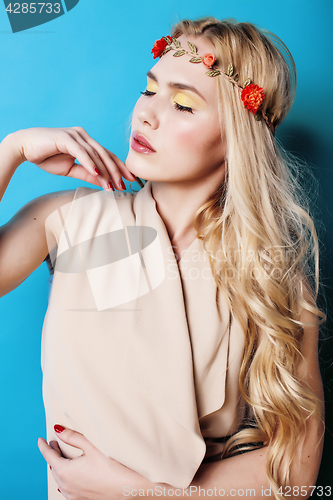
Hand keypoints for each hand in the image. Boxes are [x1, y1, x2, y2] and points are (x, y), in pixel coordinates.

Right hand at [9, 127, 136, 190]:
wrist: (25, 147)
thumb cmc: (47, 157)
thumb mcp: (71, 169)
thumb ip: (87, 174)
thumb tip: (104, 183)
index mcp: (87, 142)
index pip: (108, 155)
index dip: (119, 168)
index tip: (130, 180)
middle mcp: (84, 136)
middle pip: (106, 154)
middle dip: (117, 171)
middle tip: (124, 185)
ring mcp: (75, 135)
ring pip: (96, 154)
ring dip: (105, 171)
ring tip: (112, 185)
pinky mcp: (65, 138)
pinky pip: (81, 152)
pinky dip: (89, 162)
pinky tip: (96, 173)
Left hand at [38, 425, 146, 499]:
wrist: (127, 490)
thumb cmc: (112, 467)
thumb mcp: (92, 447)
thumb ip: (73, 437)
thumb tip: (58, 430)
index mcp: (65, 471)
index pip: (49, 456)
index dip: (43, 447)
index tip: (40, 440)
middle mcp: (66, 485)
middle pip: (53, 467)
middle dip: (52, 454)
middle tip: (53, 444)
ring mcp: (73, 494)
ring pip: (59, 478)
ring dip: (58, 466)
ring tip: (61, 456)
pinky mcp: (81, 499)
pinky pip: (66, 488)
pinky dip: (64, 479)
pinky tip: (69, 476)